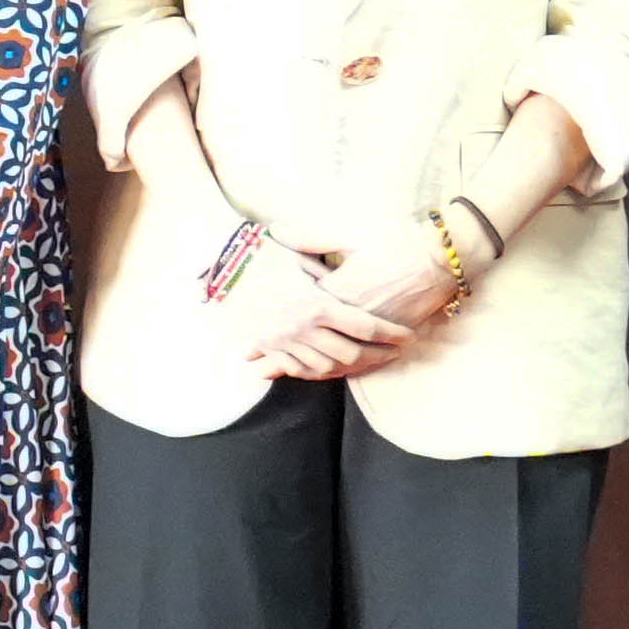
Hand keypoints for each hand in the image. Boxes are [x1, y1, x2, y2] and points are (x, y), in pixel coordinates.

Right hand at [228, 239, 418, 383]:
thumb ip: (332, 262)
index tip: (407, 337)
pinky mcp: (269, 349)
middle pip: (352, 353)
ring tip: (372, 361)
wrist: (221, 271)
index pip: (366, 327)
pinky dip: (323, 372)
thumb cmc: (265, 258)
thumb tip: (365, 260)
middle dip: (378, 356)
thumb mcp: (302, 256)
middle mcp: (302, 328)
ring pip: (329, 368)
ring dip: (355, 368)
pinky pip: (303, 370)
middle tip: (395, 352)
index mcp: (317, 304)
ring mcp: (284, 342)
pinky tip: (339, 367)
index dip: (391, 334)